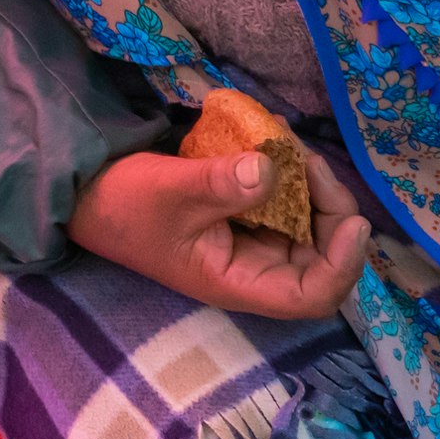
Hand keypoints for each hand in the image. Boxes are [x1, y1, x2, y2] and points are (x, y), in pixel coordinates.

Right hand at [68, 144, 371, 318]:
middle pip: (322, 256)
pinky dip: (292, 174)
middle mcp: (254, 269)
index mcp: (239, 282)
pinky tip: (279, 142)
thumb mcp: (166, 190)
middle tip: (311, 162)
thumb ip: (217, 183)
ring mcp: (253, 242)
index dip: (343, 265)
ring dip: (312, 186)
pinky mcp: (247, 215)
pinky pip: (287, 201)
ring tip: (291, 145)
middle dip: (330, 210)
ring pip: (309, 224)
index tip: (352, 222)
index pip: (312, 296)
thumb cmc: (122, 204)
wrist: (87, 193)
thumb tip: (268, 169)